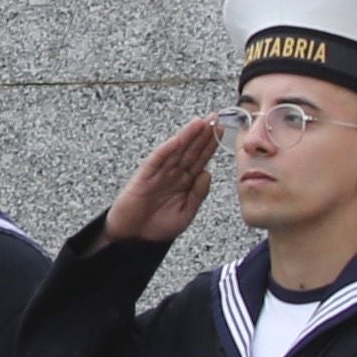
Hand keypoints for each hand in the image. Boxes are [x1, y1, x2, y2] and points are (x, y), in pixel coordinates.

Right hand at [103, 115, 223, 248]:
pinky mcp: (144, 177)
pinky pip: (156, 161)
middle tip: (216, 117)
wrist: (133, 238)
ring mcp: (158, 174)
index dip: (211, 145)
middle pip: (191, 150)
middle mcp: (173, 174)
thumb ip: (198, 194)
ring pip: (176, 151)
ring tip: (200, 122)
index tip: (223, 130)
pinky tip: (176, 141)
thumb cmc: (157, 226)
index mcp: (185, 182)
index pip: (201, 159)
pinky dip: (166, 151)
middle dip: (203, 135)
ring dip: (188, 137)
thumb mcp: (186, 213)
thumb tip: (208, 172)